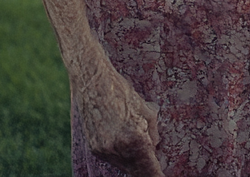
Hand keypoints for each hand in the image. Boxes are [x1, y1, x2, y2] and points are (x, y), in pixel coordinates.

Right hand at [72, 52, 163, 176]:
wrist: (92, 83)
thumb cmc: (122, 91)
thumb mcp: (145, 108)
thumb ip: (153, 130)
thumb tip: (155, 146)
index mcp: (134, 138)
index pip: (149, 168)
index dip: (157, 175)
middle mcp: (118, 148)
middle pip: (136, 170)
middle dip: (147, 169)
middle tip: (157, 169)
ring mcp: (104, 150)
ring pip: (124, 165)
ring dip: (134, 163)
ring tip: (143, 152)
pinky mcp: (94, 148)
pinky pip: (113, 158)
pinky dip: (123, 156)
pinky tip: (127, 146)